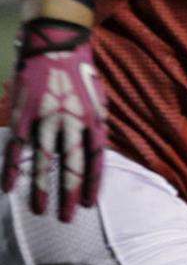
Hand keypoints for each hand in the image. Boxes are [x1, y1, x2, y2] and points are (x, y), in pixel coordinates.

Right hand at [1, 19, 106, 221]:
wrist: (57, 45)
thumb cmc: (81, 73)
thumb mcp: (99, 99)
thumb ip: (96, 126)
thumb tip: (95, 152)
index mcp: (94, 119)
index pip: (96, 159)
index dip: (92, 184)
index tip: (87, 205)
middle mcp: (72, 122)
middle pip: (71, 165)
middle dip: (68, 194)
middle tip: (65, 219)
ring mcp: (46, 119)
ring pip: (43, 162)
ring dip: (41, 189)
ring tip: (40, 212)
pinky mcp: (23, 114)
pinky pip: (17, 147)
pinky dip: (12, 169)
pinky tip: (9, 188)